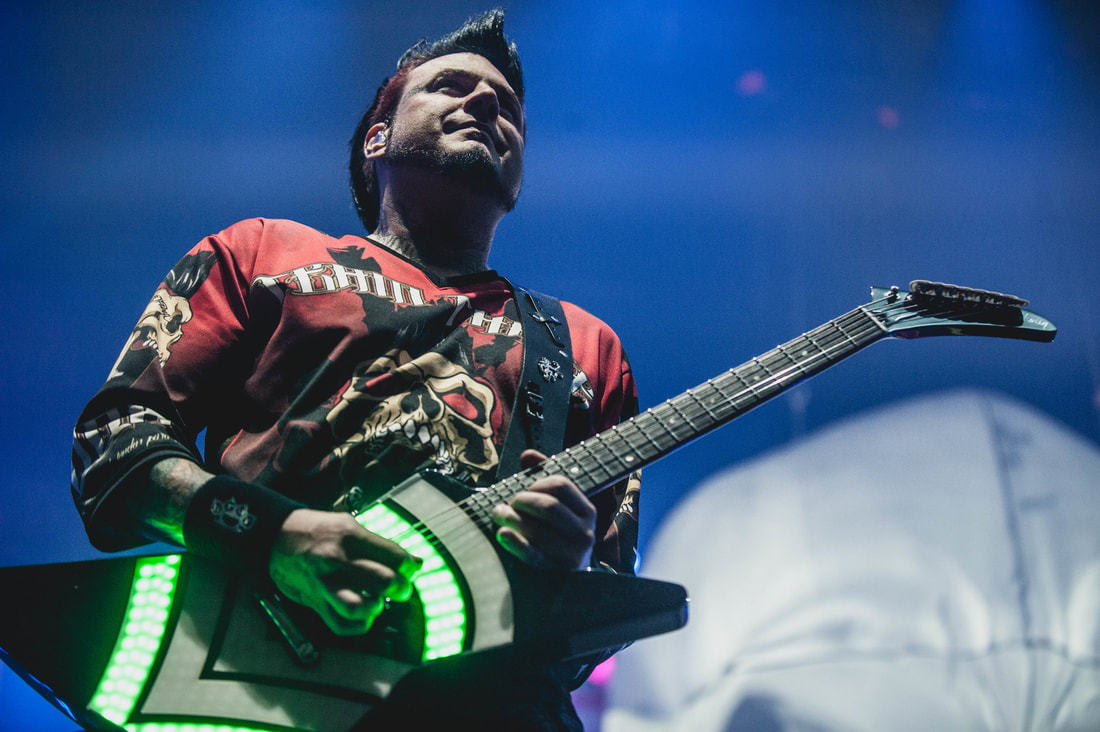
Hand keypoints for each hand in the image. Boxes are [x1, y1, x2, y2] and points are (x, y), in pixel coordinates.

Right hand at [268, 508, 421, 635]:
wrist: (276, 537)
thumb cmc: (317, 530)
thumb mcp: (349, 526)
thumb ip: (381, 545)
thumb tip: (413, 562)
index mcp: (350, 536)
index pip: (394, 556)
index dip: (409, 566)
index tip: (411, 569)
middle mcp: (338, 560)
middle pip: (384, 581)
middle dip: (401, 588)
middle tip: (401, 588)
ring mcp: (325, 583)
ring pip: (359, 606)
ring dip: (376, 607)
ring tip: (379, 602)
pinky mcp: (315, 602)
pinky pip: (341, 624)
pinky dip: (358, 625)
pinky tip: (364, 615)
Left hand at [490, 449, 596, 570]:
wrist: (571, 580)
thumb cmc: (559, 536)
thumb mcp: (559, 508)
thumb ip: (543, 479)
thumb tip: (528, 455)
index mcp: (587, 511)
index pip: (562, 485)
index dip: (537, 483)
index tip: (523, 488)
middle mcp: (585, 533)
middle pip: (549, 507)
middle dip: (522, 502)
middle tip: (506, 503)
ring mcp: (573, 555)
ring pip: (538, 530)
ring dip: (512, 519)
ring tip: (498, 515)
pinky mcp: (556, 573)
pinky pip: (533, 555)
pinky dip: (515, 543)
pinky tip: (502, 534)